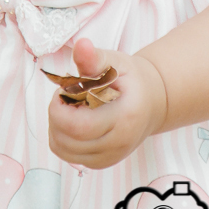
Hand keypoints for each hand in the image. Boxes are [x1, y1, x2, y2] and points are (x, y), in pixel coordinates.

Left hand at [47, 37, 166, 169]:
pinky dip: (62, 138)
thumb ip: (95, 58)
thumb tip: (81, 45)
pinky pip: (68, 155)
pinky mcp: (100, 163)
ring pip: (63, 150)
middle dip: (56, 114)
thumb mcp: (116, 62)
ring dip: (57, 127)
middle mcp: (118, 144)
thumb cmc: (132, 80)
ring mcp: (109, 158)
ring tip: (72, 107)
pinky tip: (74, 121)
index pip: (79, 126)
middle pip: (66, 140)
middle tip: (67, 95)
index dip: (60, 108)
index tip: (63, 90)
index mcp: (124, 118)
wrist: (151, 102)